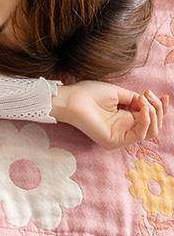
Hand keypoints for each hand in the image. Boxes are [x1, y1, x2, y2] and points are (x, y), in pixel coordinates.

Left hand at [54, 81, 170, 149]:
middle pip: (153, 125)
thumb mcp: (118, 93)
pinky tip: (144, 110)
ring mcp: (120, 136)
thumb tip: (149, 103)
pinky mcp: (115, 141)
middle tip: (149, 96)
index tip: (165, 96)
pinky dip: (146, 121)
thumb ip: (135, 100)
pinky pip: (139, 135)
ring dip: (154, 114)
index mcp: (124, 118)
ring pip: (150, 132)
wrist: (72, 99)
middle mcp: (124, 128)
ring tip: (145, 102)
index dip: (160, 108)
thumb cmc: (89, 94)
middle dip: (158, 109)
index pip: (150, 118)